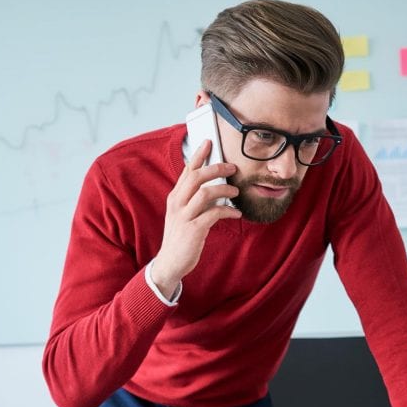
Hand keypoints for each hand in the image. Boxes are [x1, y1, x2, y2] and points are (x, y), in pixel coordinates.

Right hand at [151, 140, 239, 297]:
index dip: (198, 155)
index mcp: (174, 197)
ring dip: (224, 189)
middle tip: (232, 167)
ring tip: (235, 192)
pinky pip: (214, 214)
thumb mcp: (182, 214)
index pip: (187, 171)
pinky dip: (228, 211)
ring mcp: (184, 216)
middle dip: (216, 168)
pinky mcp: (194, 230)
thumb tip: (213, 186)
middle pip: (196, 177)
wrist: (170, 263)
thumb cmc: (180, 237)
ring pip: (205, 193)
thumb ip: (193, 199)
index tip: (209, 142)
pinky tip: (236, 213)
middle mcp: (177, 204)